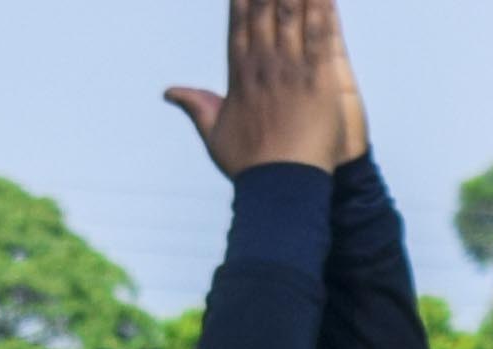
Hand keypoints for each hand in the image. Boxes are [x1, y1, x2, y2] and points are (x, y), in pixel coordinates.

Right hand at [165, 0, 350, 178]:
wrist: (281, 187)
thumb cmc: (250, 166)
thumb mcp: (214, 134)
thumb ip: (195, 105)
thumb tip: (169, 92)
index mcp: (240, 74)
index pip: (239, 23)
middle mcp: (263, 65)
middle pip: (265, 10)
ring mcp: (291, 70)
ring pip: (293, 16)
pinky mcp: (319, 81)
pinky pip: (321, 37)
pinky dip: (323, 11)